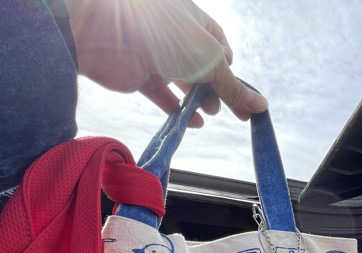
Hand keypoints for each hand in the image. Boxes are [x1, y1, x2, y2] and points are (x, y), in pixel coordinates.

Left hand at [65, 0, 266, 125]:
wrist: (100, 32)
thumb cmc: (162, 33)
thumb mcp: (208, 60)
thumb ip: (233, 86)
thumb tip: (261, 106)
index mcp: (195, 20)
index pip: (222, 49)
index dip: (233, 73)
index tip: (243, 99)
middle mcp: (176, 36)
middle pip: (205, 68)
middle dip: (217, 90)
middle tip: (228, 111)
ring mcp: (157, 55)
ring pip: (184, 81)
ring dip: (199, 100)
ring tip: (208, 114)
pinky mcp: (139, 73)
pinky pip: (162, 93)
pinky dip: (177, 109)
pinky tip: (193, 123)